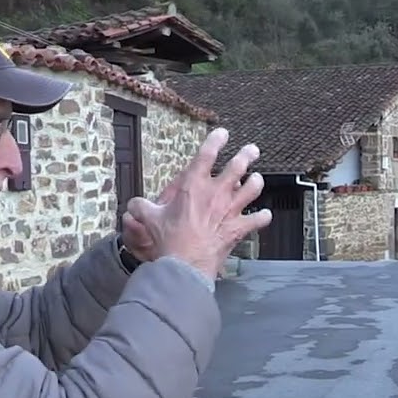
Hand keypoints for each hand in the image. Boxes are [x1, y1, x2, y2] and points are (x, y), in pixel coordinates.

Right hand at [123, 128, 270, 278]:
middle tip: (252, 150)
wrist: (185, 264)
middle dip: (247, 154)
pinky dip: (263, 217)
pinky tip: (265, 215)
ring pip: (253, 188)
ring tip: (257, 179)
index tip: (222, 133)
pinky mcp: (239, 227)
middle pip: (238, 165)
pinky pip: (258, 219)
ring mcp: (231, 209)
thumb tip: (133, 205)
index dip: (216, 139)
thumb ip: (141, 207)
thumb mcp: (149, 219)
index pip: (207, 153)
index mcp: (194, 185)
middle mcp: (216, 193)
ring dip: (256, 182)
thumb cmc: (169, 240)